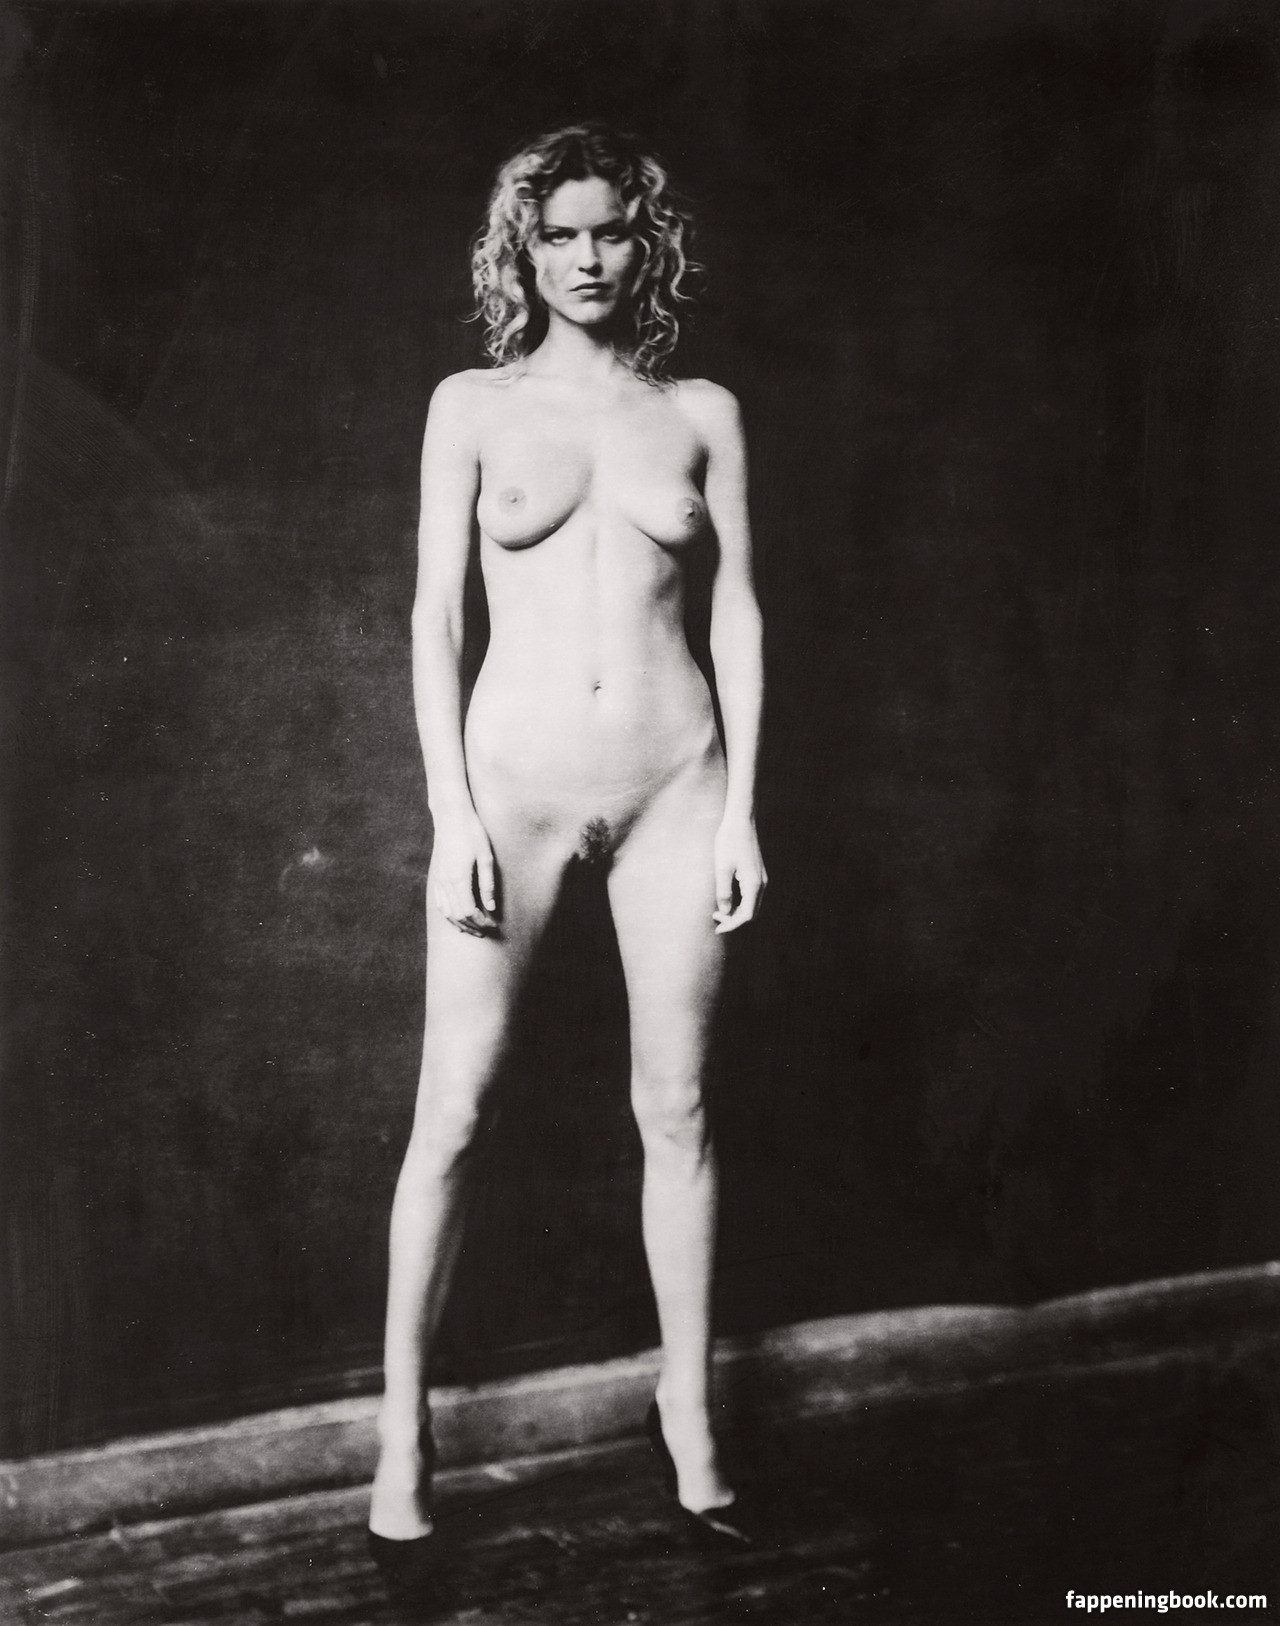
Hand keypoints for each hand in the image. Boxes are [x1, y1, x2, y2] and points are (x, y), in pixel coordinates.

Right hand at [429, 808, 498, 935]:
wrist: (450, 816)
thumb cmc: (472, 833)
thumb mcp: (486, 857)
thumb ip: (488, 884)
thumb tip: (491, 908)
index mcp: (458, 878)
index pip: (468, 911)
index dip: (481, 921)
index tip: (493, 924)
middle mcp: (445, 882)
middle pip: (456, 915)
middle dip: (472, 926)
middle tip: (486, 931)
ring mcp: (438, 880)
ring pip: (446, 912)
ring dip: (460, 924)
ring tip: (474, 930)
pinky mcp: (436, 876)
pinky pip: (439, 903)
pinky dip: (449, 915)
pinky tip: (457, 919)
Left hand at [712, 814, 766, 933]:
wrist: (741, 820)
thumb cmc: (729, 841)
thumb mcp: (722, 868)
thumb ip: (723, 892)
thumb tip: (725, 912)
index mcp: (753, 884)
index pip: (746, 915)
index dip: (732, 925)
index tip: (717, 928)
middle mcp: (761, 883)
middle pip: (751, 912)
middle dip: (734, 920)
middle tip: (715, 920)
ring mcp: (761, 878)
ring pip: (752, 904)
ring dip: (736, 911)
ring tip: (718, 911)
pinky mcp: (757, 873)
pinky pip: (751, 895)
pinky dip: (740, 902)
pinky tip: (727, 899)